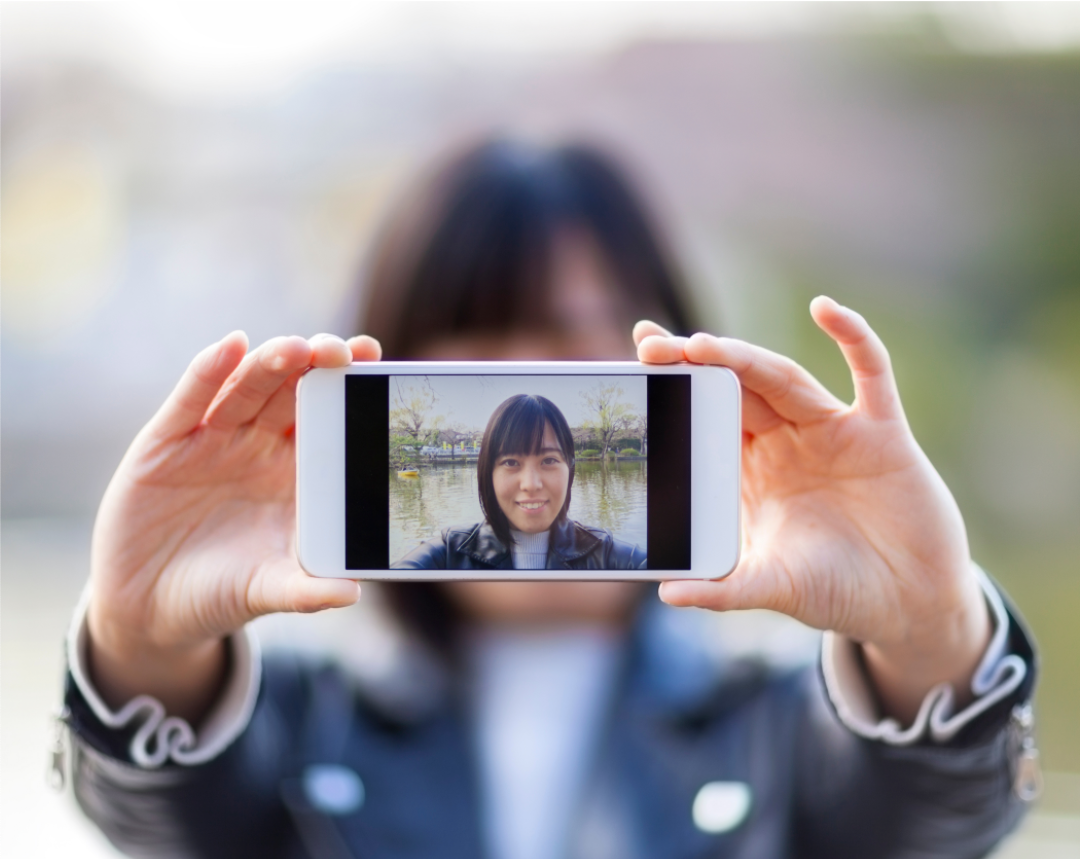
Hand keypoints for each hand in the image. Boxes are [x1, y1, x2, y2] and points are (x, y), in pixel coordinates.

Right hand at [86, 332, 380, 719]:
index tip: (372, 360)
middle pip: (293, 391)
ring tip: (294, 349)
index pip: (330, 418)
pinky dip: (208, 372)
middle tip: (337, 350)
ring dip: (270, 364)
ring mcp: (214, 439)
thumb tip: (351, 593)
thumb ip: (306, 590)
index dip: (348, 386)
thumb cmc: (222, 594)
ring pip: (247, 388)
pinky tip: (230, 348)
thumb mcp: (267, 591)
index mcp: (299, 473)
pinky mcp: (166, 442)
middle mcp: (261, 446)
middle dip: (314, 365)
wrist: (148, 609)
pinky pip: (192, 400)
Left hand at [635, 298, 990, 720]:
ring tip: (700, 345)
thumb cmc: (837, 591)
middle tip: (651, 346)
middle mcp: (789, 441)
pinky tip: (826, 309)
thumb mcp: (773, 587)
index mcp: (754, 469)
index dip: (677, 386)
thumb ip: (724, 588)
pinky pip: (871, 374)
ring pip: (784, 380)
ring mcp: (835, 432)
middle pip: (736, 387)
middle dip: (696, 364)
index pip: (706, 414)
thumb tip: (666, 594)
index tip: (638, 360)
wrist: (909, 605)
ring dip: (745, 358)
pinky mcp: (883, 433)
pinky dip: (854, 337)